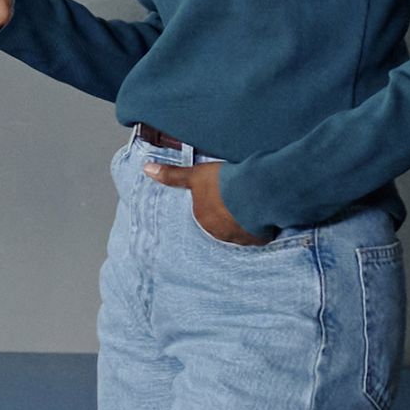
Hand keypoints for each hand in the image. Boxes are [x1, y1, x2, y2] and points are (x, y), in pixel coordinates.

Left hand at [145, 156, 265, 246]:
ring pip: (239, 230)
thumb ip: (172, 175)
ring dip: (244, 221)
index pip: (206, 213)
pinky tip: (263, 214)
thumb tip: (146, 169)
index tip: (224, 194)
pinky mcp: (257, 240)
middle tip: (239, 198)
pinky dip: (260, 228)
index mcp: (202, 219)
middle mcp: (217, 233)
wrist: (255, 192)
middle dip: (229, 215)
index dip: (216, 202)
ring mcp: (237, 238)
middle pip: (222, 224)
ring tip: (253, 204)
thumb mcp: (196, 174)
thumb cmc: (224, 182)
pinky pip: (257, 235)